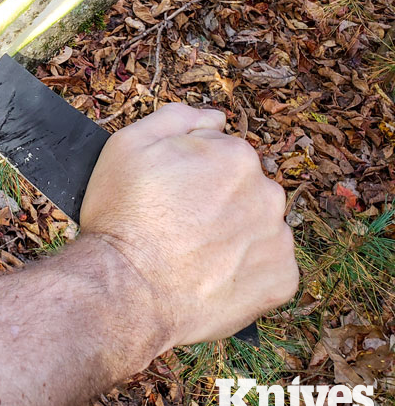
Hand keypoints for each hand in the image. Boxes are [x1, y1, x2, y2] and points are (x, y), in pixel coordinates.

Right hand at [79, 103, 297, 347]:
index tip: (168, 194)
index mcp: (235, 155)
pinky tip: (211, 277)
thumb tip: (214, 116)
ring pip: (257, 226)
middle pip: (244, 189)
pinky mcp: (282, 280)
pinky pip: (269, 267)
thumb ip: (175, 118)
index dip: (190, 173)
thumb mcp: (127, 145)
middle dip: (217, 201)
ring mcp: (278, 238)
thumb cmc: (122, 216)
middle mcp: (267, 192)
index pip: (221, 154)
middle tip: (177, 224)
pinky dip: (246, 271)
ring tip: (193, 254)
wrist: (127, 289)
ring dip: (234, 234)